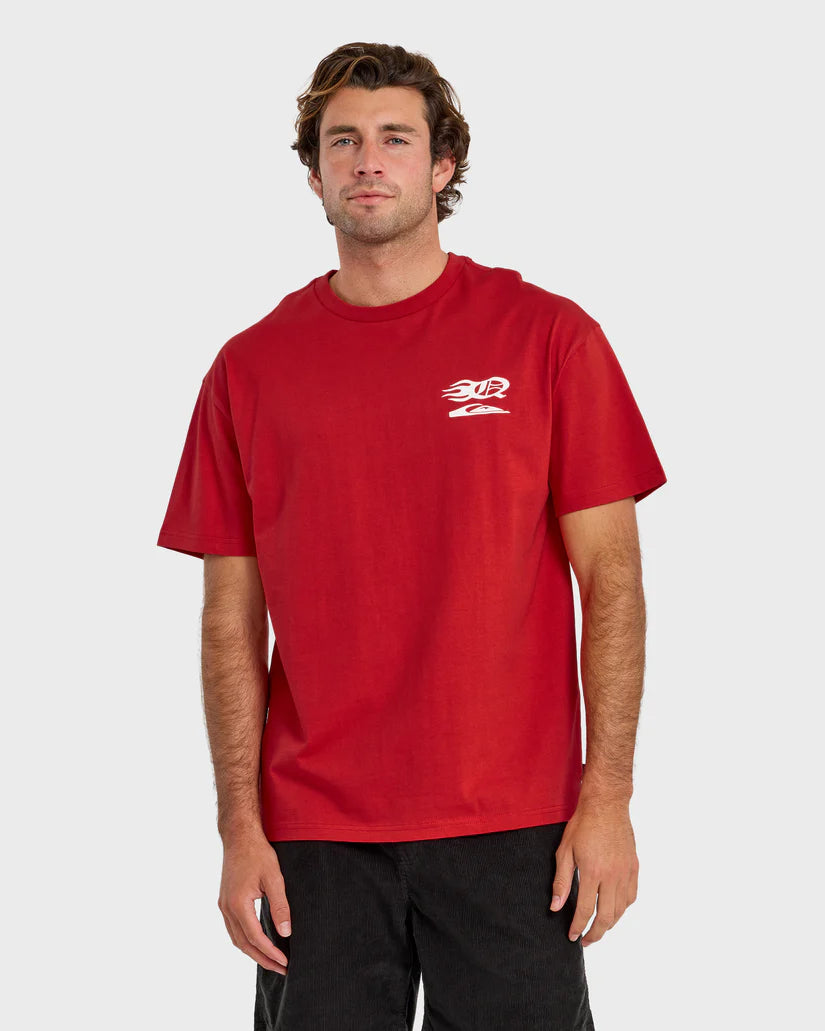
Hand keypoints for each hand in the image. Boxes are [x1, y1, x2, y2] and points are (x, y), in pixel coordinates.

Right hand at [217, 832, 291, 972]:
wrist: (239, 836)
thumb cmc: (258, 853)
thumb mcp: (274, 878)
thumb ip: (280, 906)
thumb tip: (286, 932)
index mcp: (238, 904)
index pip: (255, 938)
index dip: (270, 952)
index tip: (285, 962)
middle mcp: (227, 908)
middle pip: (243, 944)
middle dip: (262, 959)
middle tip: (281, 968)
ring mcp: (223, 905)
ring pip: (236, 938)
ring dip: (253, 952)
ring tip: (271, 961)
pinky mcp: (225, 901)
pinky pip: (233, 928)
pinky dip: (245, 940)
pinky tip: (257, 942)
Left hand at [549, 799, 638, 946]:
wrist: (606, 805)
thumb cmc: (582, 825)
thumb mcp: (565, 851)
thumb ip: (561, 881)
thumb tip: (556, 907)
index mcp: (593, 872)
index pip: (586, 910)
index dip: (578, 927)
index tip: (572, 936)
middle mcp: (612, 876)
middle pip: (606, 917)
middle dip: (595, 934)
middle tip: (585, 941)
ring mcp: (626, 872)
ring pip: (621, 910)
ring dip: (609, 924)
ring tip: (598, 928)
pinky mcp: (634, 867)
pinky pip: (632, 896)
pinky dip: (623, 908)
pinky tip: (614, 910)